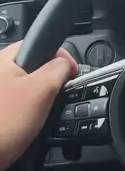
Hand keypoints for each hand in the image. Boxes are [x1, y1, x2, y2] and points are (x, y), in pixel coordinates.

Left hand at [0, 42, 76, 170]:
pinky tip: (28, 126)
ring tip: (40, 116)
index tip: (72, 73)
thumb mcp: (42, 89)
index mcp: (4, 60)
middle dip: (50, 81)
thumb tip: (64, 63)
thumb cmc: (4, 124)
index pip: (40, 44)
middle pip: (34, 67)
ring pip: (27, 89)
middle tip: (57, 96)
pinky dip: (27, 114)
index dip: (61, 56)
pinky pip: (19, 106)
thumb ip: (58, 69)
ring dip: (39, 100)